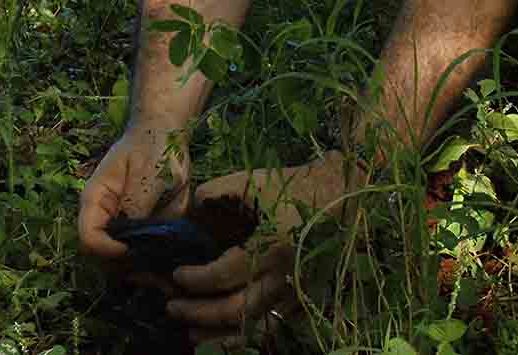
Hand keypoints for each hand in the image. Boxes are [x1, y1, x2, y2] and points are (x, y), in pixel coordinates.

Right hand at [77, 123, 190, 264]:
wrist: (166, 135)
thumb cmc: (152, 146)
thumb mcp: (147, 172)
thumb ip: (138, 204)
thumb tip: (133, 237)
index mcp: (96, 202)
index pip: (88, 238)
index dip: (107, 250)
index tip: (133, 250)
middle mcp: (106, 220)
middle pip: (104, 259)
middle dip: (128, 268)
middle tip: (157, 271)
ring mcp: (124, 229)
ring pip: (124, 265)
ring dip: (144, 273)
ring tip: (169, 277)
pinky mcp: (143, 233)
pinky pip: (145, 259)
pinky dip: (158, 268)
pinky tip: (175, 271)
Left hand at [166, 150, 365, 345]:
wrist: (344, 195)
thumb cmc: (295, 186)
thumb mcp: (253, 181)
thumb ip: (216, 194)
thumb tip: (188, 216)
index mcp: (273, 245)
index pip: (224, 274)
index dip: (195, 279)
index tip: (176, 275)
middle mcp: (286, 275)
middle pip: (236, 308)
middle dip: (199, 312)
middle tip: (172, 307)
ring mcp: (299, 292)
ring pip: (254, 326)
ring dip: (219, 334)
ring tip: (191, 333)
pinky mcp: (306, 299)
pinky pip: (271, 326)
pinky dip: (245, 335)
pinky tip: (224, 336)